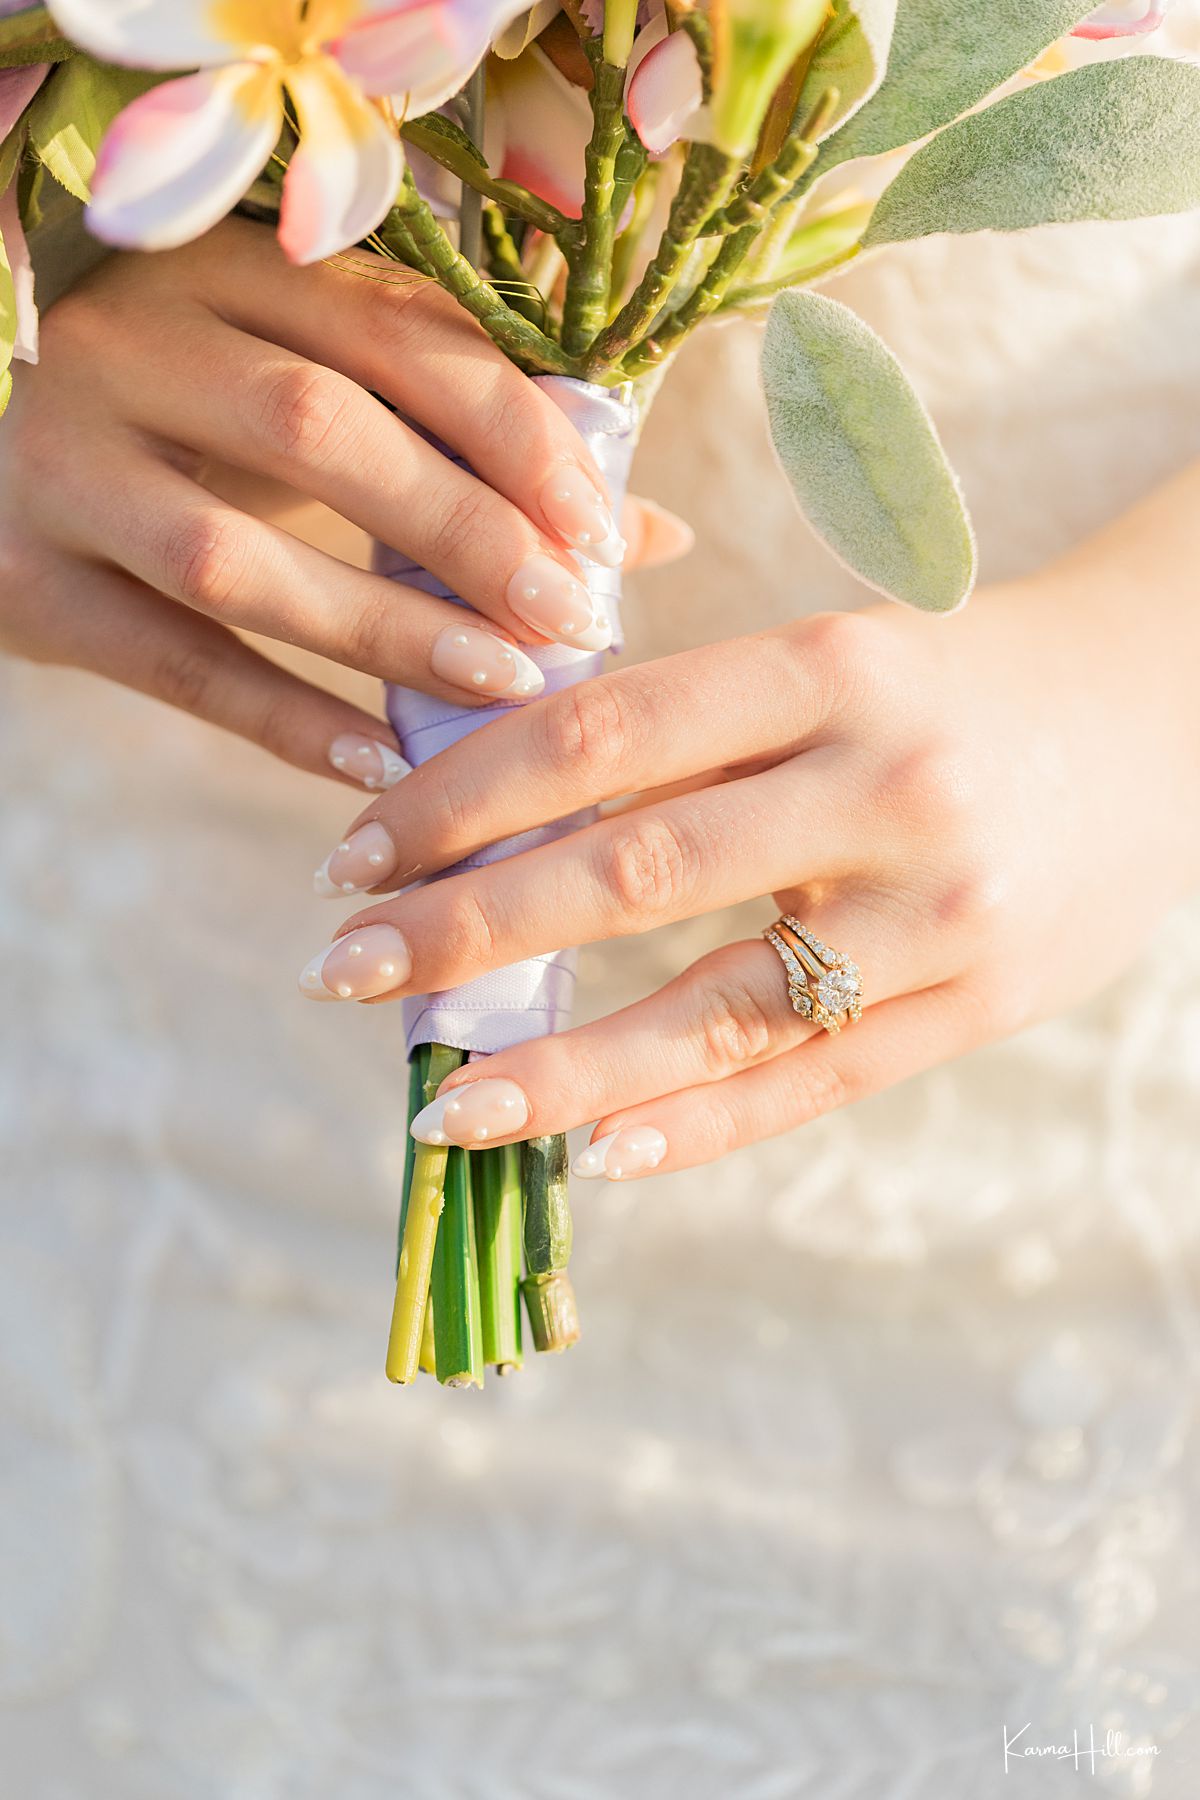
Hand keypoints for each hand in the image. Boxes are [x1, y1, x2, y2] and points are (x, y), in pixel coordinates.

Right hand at [0, 216, 687, 787]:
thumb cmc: (194, 433)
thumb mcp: (310, 402)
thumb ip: (464, 451)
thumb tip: (652, 537)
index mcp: (220, 271)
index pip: (395, 331)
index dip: (513, 431)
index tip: (603, 528)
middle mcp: (129, 349)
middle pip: (322, 431)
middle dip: (469, 531)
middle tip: (573, 615)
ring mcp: (64, 467)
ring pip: (239, 562)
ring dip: (390, 630)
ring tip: (507, 684)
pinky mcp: (27, 583)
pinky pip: (174, 665)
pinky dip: (286, 718)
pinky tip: (384, 760)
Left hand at [296, 495, 1199, 1173]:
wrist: (1173, 717)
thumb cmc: (965, 687)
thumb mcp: (841, 662)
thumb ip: (696, 734)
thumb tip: (503, 819)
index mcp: (832, 666)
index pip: (602, 733)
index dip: (460, 799)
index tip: (357, 853)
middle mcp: (885, 784)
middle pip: (633, 869)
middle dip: (466, 928)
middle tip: (341, 969)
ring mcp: (941, 907)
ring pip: (716, 1007)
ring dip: (561, 1068)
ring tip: (442, 1104)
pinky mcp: (982, 1003)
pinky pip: (814, 1081)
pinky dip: (696, 1125)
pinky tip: (596, 1156)